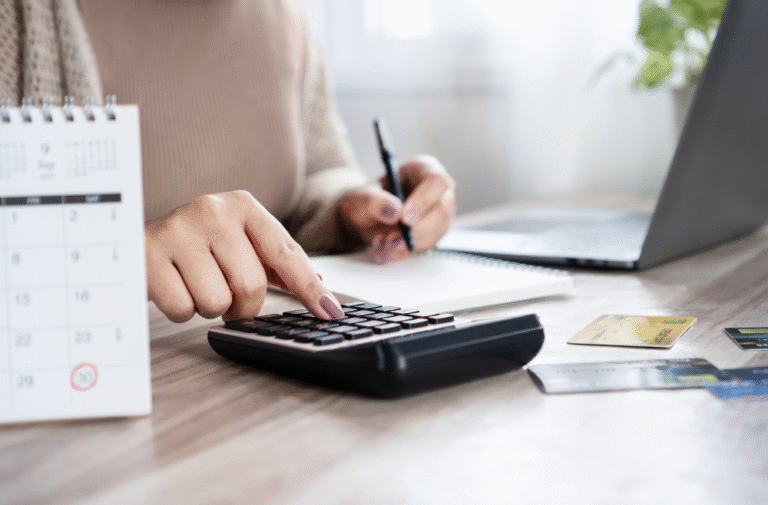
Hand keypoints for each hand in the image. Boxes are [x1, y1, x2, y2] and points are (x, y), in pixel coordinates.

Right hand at [145, 190, 344, 322]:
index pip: (287, 253)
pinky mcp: (148, 254)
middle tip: (226, 298)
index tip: (331, 313)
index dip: (311, 288)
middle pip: (251, 286)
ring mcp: (178, 230)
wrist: (133, 237)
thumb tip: (322, 292)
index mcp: (243, 206)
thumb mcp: (239, 243)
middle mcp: (212, 210)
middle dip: (242, 306)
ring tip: (194, 284)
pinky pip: (182, 308)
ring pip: (216, 302)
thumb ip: (279, 264)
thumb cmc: (197, 247)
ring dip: (208, 307)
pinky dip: (180, 310)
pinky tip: (172, 287)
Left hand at [338, 155, 455, 263]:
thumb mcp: (361, 198)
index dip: (423, 201)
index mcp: (422, 169)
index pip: (436, 182)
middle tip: (393, 238)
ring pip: (438, 230)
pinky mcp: (434, 232)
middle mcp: (436, 190)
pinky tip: (388, 250)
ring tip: (384, 244)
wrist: (364, 219)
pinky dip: (406, 251)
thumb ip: (374, 202)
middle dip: (418, 228)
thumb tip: (393, 211)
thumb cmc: (366, 201)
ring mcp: (439, 212)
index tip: (404, 219)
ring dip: (410, 243)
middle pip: (443, 209)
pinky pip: (428, 245)